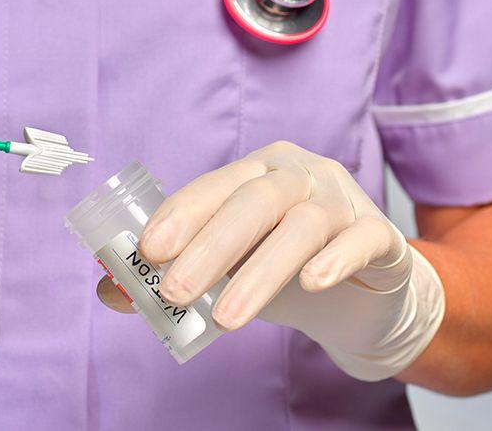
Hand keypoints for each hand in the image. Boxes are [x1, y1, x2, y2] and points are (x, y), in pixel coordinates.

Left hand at [98, 141, 444, 380]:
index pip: (212, 187)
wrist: (362, 291)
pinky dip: (334, 259)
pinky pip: (361, 239)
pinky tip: (311, 284)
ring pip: (302, 226)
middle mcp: (299, 175)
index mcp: (255, 172)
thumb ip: (179, 271)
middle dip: (209, 248)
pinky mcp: (381, 235)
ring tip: (225, 319)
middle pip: (253, 202)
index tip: (147, 253)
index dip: (179, 216)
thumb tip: (111, 291)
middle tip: (174, 292)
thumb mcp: (228, 266)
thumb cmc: (281, 266)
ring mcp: (342, 200)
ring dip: (259, 274)